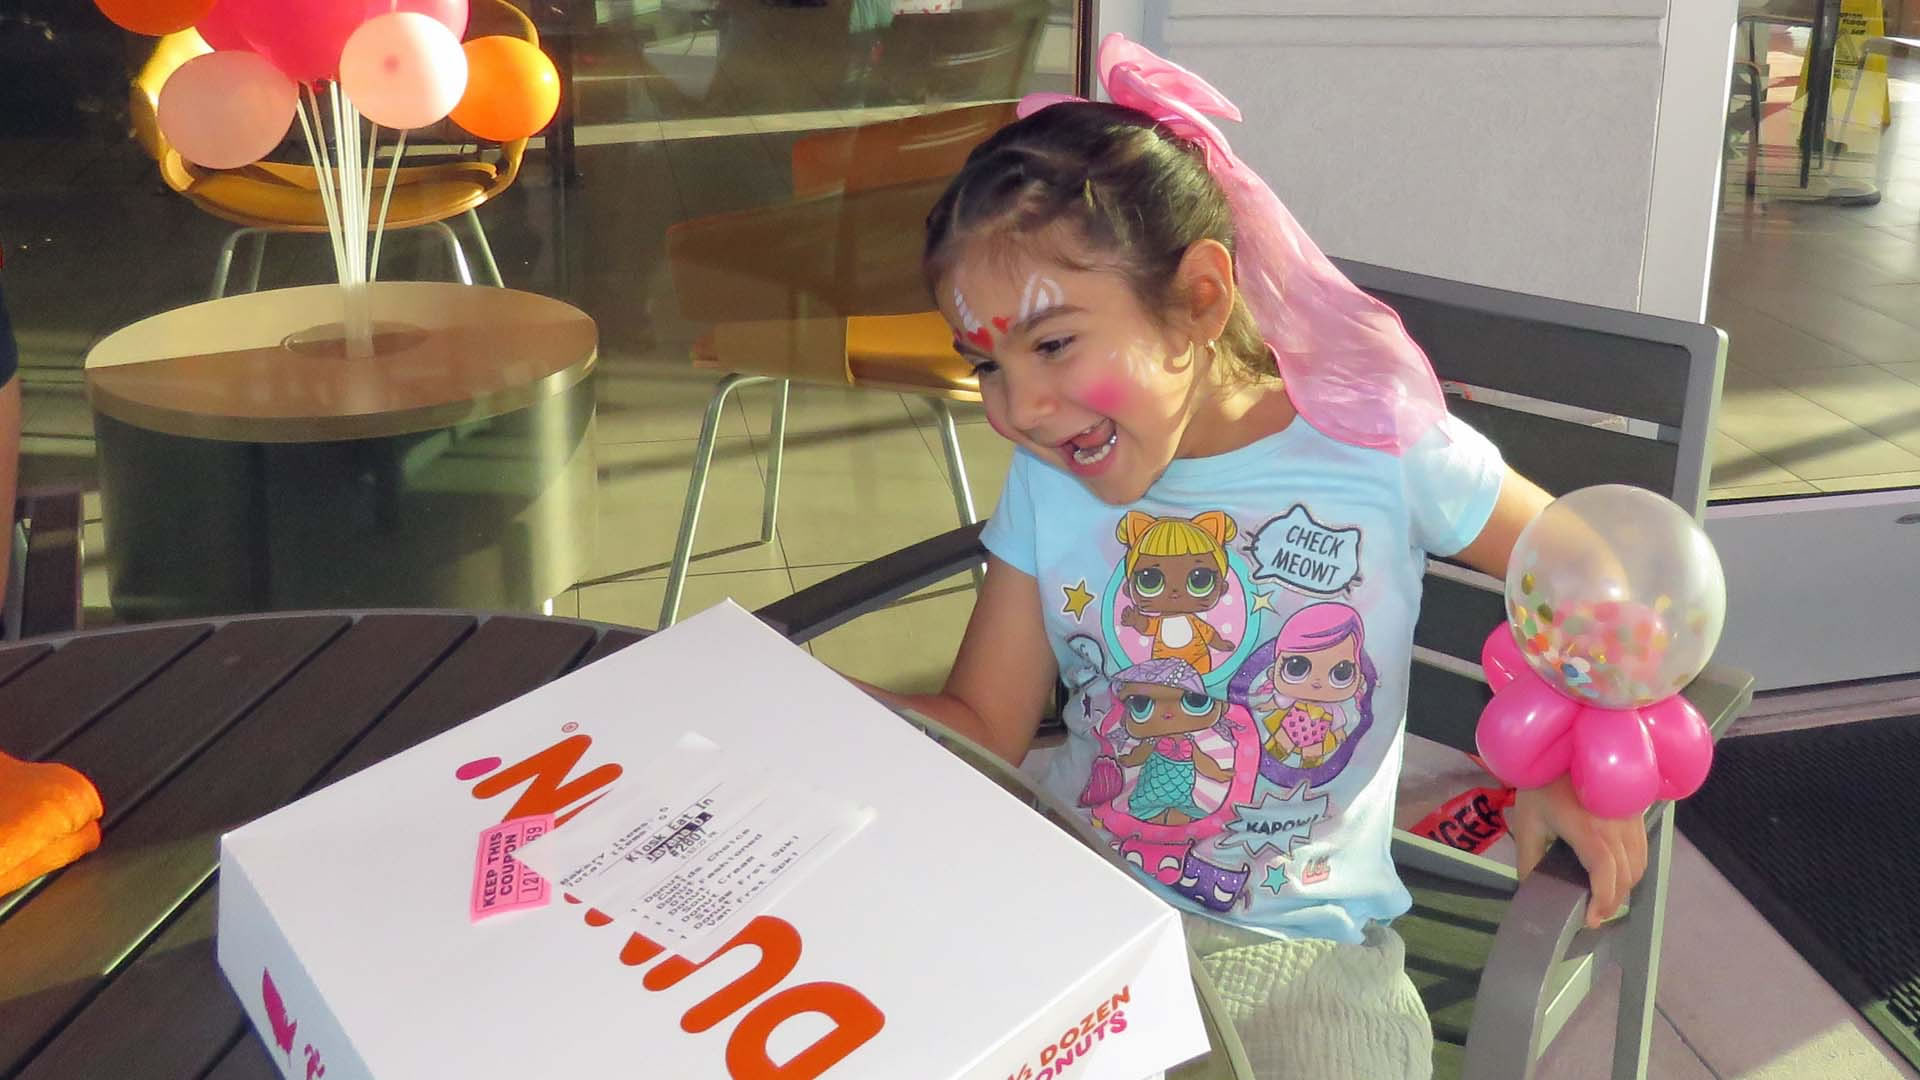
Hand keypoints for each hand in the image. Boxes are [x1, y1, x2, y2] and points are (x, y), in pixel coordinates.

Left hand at [1509, 775, 1648, 927]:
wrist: (1567, 744)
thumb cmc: (1543, 783)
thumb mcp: (1527, 821)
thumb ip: (1528, 858)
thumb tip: (1530, 889)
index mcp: (1586, 827)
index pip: (1605, 871)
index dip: (1603, 899)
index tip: (1590, 919)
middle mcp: (1615, 825)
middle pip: (1625, 874)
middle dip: (1611, 901)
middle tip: (1592, 915)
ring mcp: (1630, 819)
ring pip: (1639, 865)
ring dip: (1624, 887)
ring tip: (1603, 899)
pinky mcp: (1636, 814)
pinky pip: (1642, 849)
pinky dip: (1633, 869)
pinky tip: (1615, 875)